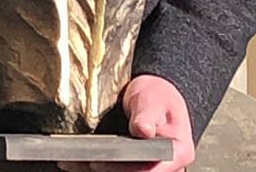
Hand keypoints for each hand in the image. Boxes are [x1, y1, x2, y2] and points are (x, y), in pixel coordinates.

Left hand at [57, 74, 194, 171]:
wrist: (155, 91)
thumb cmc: (158, 94)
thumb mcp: (153, 98)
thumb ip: (148, 114)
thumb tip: (144, 131)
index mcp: (178, 151)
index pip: (154, 170)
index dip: (128, 169)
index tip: (104, 162)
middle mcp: (166, 165)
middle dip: (111, 169)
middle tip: (88, 161)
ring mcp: (150, 167)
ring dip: (101, 168)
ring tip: (77, 161)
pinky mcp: (134, 165)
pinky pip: (116, 169)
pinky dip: (96, 165)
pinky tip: (79, 161)